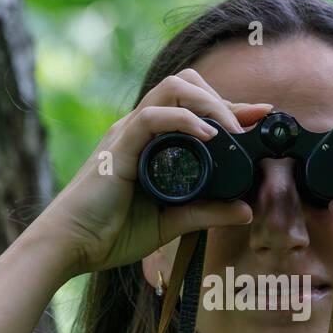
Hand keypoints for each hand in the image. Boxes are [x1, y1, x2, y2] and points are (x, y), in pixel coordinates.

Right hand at [33, 69, 269, 277]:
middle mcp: (140, 129)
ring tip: (233, 129)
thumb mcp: (170, 223)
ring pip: (172, 89)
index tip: (261, 116)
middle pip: (186, 85)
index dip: (229, 108)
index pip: (194, 109)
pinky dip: (184, 121)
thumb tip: (245, 210)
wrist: (71, 247)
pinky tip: (208, 137)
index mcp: (151, 142)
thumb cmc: (110, 234)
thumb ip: (205, 213)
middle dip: (223, 98)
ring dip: (210, 103)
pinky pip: (153, 117)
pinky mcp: (119, 147)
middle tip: (250, 123)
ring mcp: (128, 133)